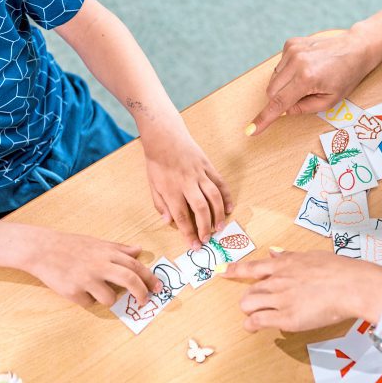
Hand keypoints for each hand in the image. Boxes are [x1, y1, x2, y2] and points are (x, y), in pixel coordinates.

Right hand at [21, 229, 158, 306]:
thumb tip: (139, 250)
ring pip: (110, 299)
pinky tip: (79, 289)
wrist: (42, 249)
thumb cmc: (72, 245)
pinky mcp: (73, 292)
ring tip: (97, 290)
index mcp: (107, 253)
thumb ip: (119, 249)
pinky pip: (89, 303)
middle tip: (144, 301)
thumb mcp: (98, 243)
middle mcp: (99, 265)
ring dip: (109, 299)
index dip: (149, 279)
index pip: (136, 267)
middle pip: (130, 281)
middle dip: (141, 293)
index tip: (158, 288)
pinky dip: (87, 300)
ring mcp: (86, 279)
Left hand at [140, 123, 233, 246]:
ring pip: (213, 197)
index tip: (194, 246)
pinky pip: (220, 183)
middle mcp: (187, 183)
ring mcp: (199, 174)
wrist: (165, 137)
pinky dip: (226, 196)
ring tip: (220, 227)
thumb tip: (169, 222)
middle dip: (205, 227)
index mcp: (171, 190)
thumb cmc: (157, 162)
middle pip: (200, 209)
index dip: (189, 233)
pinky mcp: (208, 166)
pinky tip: (229, 208)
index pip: (181, 217)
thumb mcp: (152, 185)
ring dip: (218, 214)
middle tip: (208, 240)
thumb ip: (160, 205)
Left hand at [224, 248, 381, 331]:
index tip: (223, 273)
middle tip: (257, 304)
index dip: (234, 271)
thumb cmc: (339, 270)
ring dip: (250, 312)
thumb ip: (290, 258)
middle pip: (249, 291)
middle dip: (250, 299)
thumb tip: (275, 254)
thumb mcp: (311, 256)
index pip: (251, 267)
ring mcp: (280, 299)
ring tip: (255, 317)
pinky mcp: (285, 318)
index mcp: (284, 264)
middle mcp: (277, 280)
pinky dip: (252, 325)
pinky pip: (257, 322)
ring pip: (248, 305)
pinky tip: (254, 328)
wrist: (351, 285)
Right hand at [248, 28, 381, 135]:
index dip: (264, 119)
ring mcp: (292, 50)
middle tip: (302, 98)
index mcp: (307, 78)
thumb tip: (285, 111)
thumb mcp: (330, 100)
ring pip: (274, 78)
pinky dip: (288, 72)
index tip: (251, 130)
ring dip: (285, 85)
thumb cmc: (347, 75)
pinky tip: (305, 69)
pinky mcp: (291, 44)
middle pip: (272, 91)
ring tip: (307, 80)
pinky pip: (280, 66)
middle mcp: (296, 62)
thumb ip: (305, 108)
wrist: (356, 48)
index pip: (279, 103)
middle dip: (280, 100)